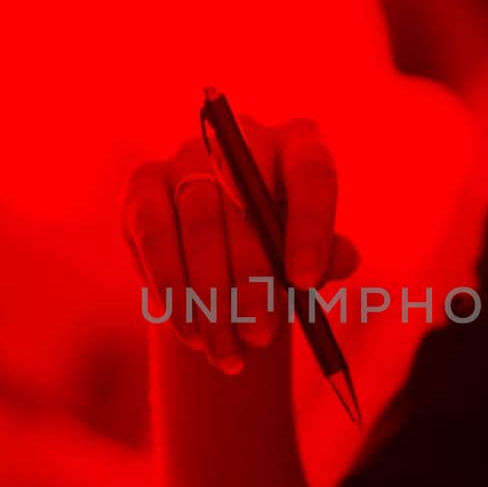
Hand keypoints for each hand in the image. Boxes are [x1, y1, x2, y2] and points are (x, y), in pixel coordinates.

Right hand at [122, 118, 356, 373]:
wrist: (221, 263)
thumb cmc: (279, 256)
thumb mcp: (311, 258)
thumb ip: (330, 256)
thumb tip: (343, 258)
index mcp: (298, 145)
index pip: (311, 173)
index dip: (310, 227)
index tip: (305, 284)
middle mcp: (242, 136)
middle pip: (246, 201)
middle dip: (253, 281)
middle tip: (259, 336)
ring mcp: (187, 155)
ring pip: (199, 223)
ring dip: (211, 297)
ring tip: (227, 350)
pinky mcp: (144, 181)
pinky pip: (154, 235)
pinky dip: (172, 289)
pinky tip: (191, 332)